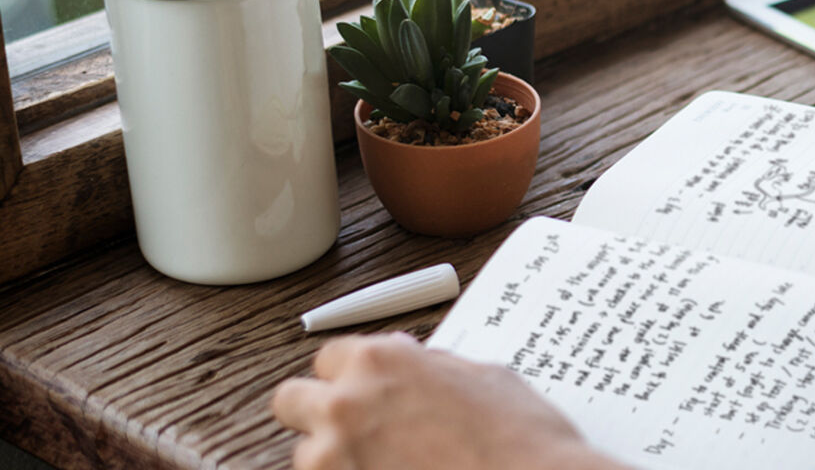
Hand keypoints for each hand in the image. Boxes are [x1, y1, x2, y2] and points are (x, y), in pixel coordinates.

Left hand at [273, 332, 627, 469]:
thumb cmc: (521, 438)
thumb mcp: (483, 377)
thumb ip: (430, 367)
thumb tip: (413, 364)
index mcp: (381, 361)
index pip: (329, 356)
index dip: (351, 373)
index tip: (365, 387)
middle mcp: (346, 406)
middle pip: (291, 400)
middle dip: (318, 410)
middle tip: (356, 426)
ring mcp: (336, 461)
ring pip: (306, 455)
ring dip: (336, 458)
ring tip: (387, 463)